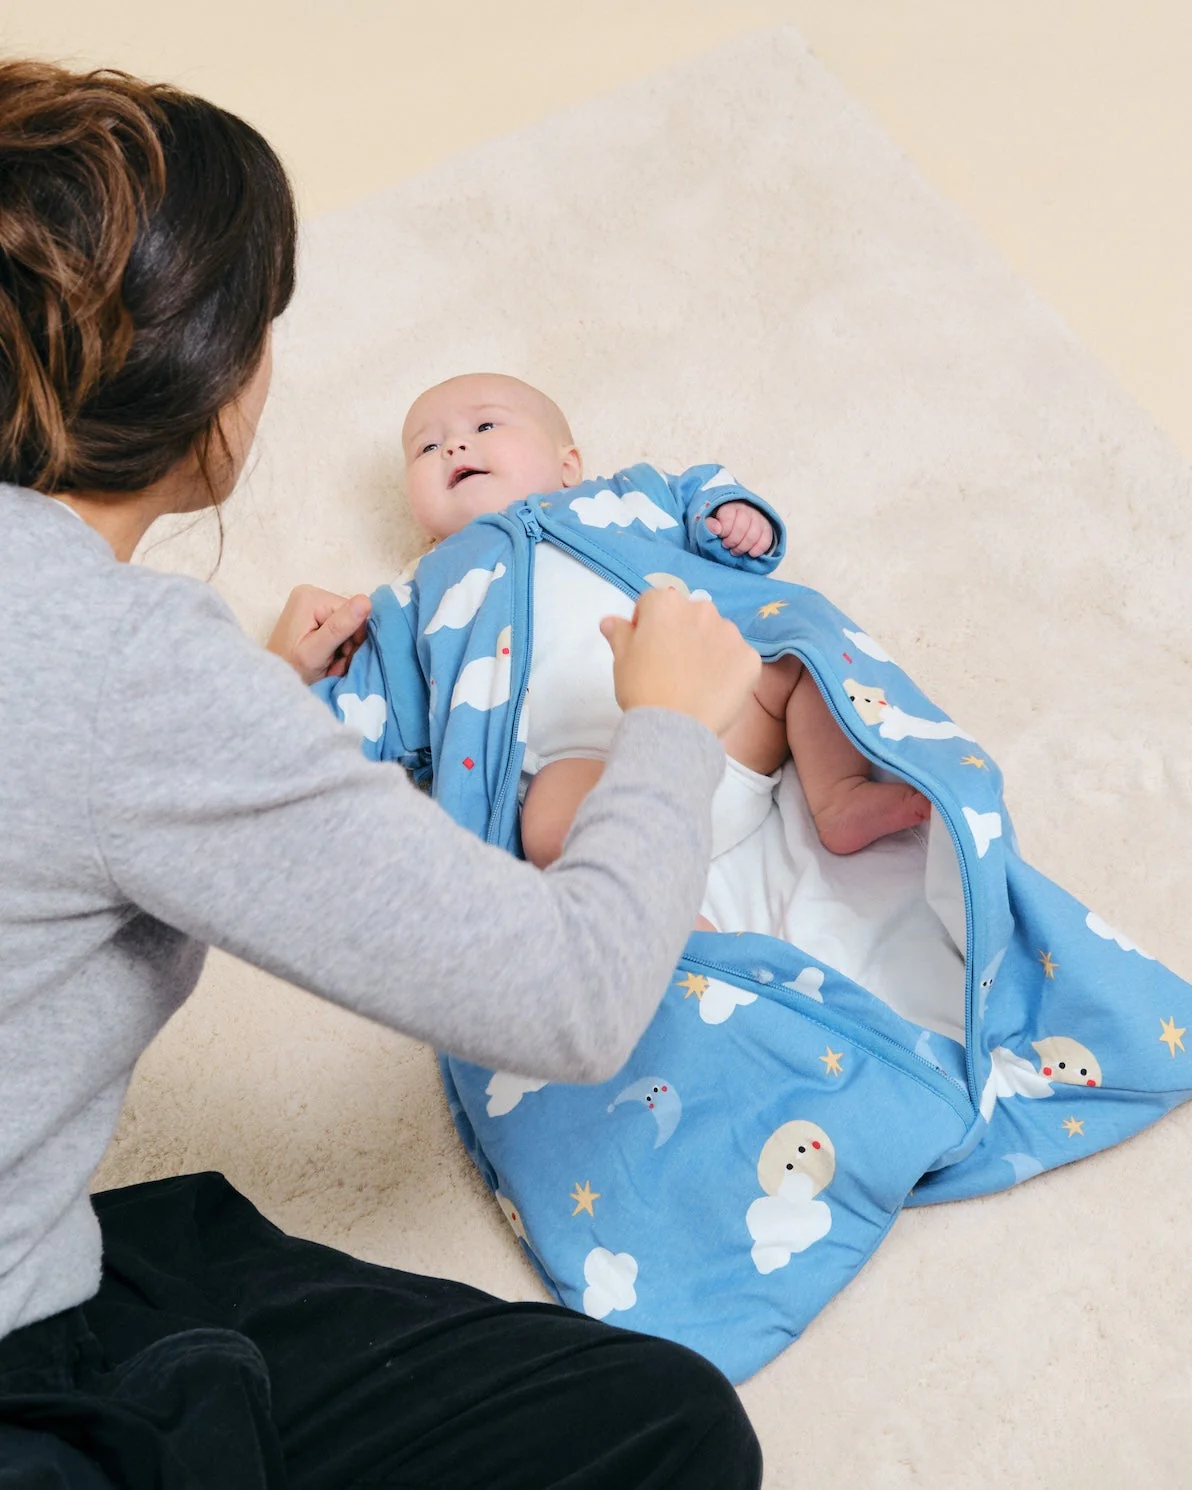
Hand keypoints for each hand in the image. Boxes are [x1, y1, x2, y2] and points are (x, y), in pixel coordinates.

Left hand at [266, 585, 371, 684]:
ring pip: (347, 625)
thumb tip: (366, 601)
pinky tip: (325, 657)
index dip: (354, 638)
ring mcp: (310, 602)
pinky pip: (339, 627)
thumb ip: (340, 627)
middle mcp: (310, 593)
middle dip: (348, 644)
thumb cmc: (292, 671)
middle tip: (333, 664)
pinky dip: (337, 646)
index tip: (341, 658)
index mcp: (311, 597)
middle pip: (350, 617)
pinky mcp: (312, 613)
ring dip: (344, 648)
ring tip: (328, 664)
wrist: (273, 683)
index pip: (354, 611)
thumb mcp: (316, 652)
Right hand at [599, 586, 761, 737]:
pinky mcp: (750, 658)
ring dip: (707, 649)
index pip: (652, 603)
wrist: (675, 727)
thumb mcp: (621, 659)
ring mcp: (730, 633)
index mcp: (666, 603)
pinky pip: (737, 659)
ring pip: (717, 635)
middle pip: (689, 616)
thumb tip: (610, 621)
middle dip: (681, 633)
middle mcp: (701, 609)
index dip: (646, 625)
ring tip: (695, 681)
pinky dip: (728, 670)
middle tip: (671, 667)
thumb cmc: (642, 689)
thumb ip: (619, 633)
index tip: (644, 650)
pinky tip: (714, 691)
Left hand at [705, 501, 772, 557]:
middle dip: (732, 541)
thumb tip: (716, 529)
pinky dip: (757, 549)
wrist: (738, 522)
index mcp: (730, 507)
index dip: (724, 531)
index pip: (728, 518)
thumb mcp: (712, 522)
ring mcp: (758, 519)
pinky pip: (765, 541)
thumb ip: (709, 524)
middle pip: (741, 528)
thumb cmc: (722, 525)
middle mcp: (746, 510)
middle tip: (727, 546)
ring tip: (735, 551)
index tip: (721, 536)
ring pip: (753, 535)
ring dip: (743, 547)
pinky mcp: (767, 528)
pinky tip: (750, 553)